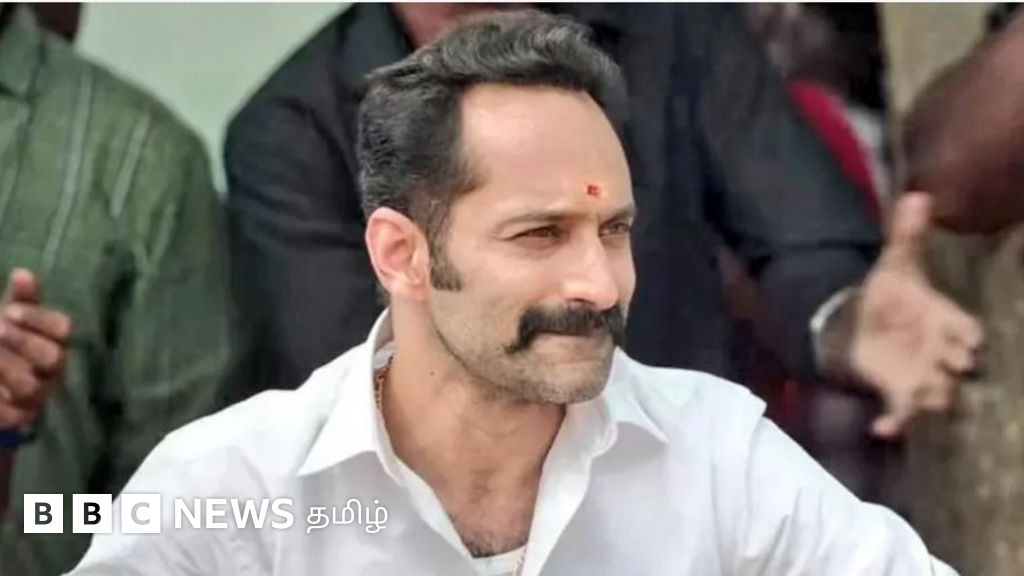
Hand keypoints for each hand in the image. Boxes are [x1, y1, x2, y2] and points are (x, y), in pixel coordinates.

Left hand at [0, 268, 70, 427]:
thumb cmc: (4, 344)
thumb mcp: (10, 319)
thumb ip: (20, 299)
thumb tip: (23, 273)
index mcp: (56, 342)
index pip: (63, 328)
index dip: (38, 319)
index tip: (10, 312)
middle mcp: (54, 370)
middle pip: (52, 357)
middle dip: (22, 342)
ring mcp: (40, 396)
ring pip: (31, 386)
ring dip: (5, 369)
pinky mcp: (22, 419)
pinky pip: (12, 414)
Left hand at [848, 193, 983, 437]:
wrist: (867, 322)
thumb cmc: (891, 295)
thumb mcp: (896, 263)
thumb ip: (906, 234)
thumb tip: (917, 195)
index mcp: (946, 320)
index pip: (968, 331)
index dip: (967, 335)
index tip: (968, 340)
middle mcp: (941, 352)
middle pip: (961, 368)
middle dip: (957, 368)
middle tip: (952, 368)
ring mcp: (923, 376)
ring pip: (940, 395)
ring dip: (934, 399)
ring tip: (925, 401)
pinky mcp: (899, 393)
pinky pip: (902, 415)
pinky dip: (894, 424)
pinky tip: (880, 430)